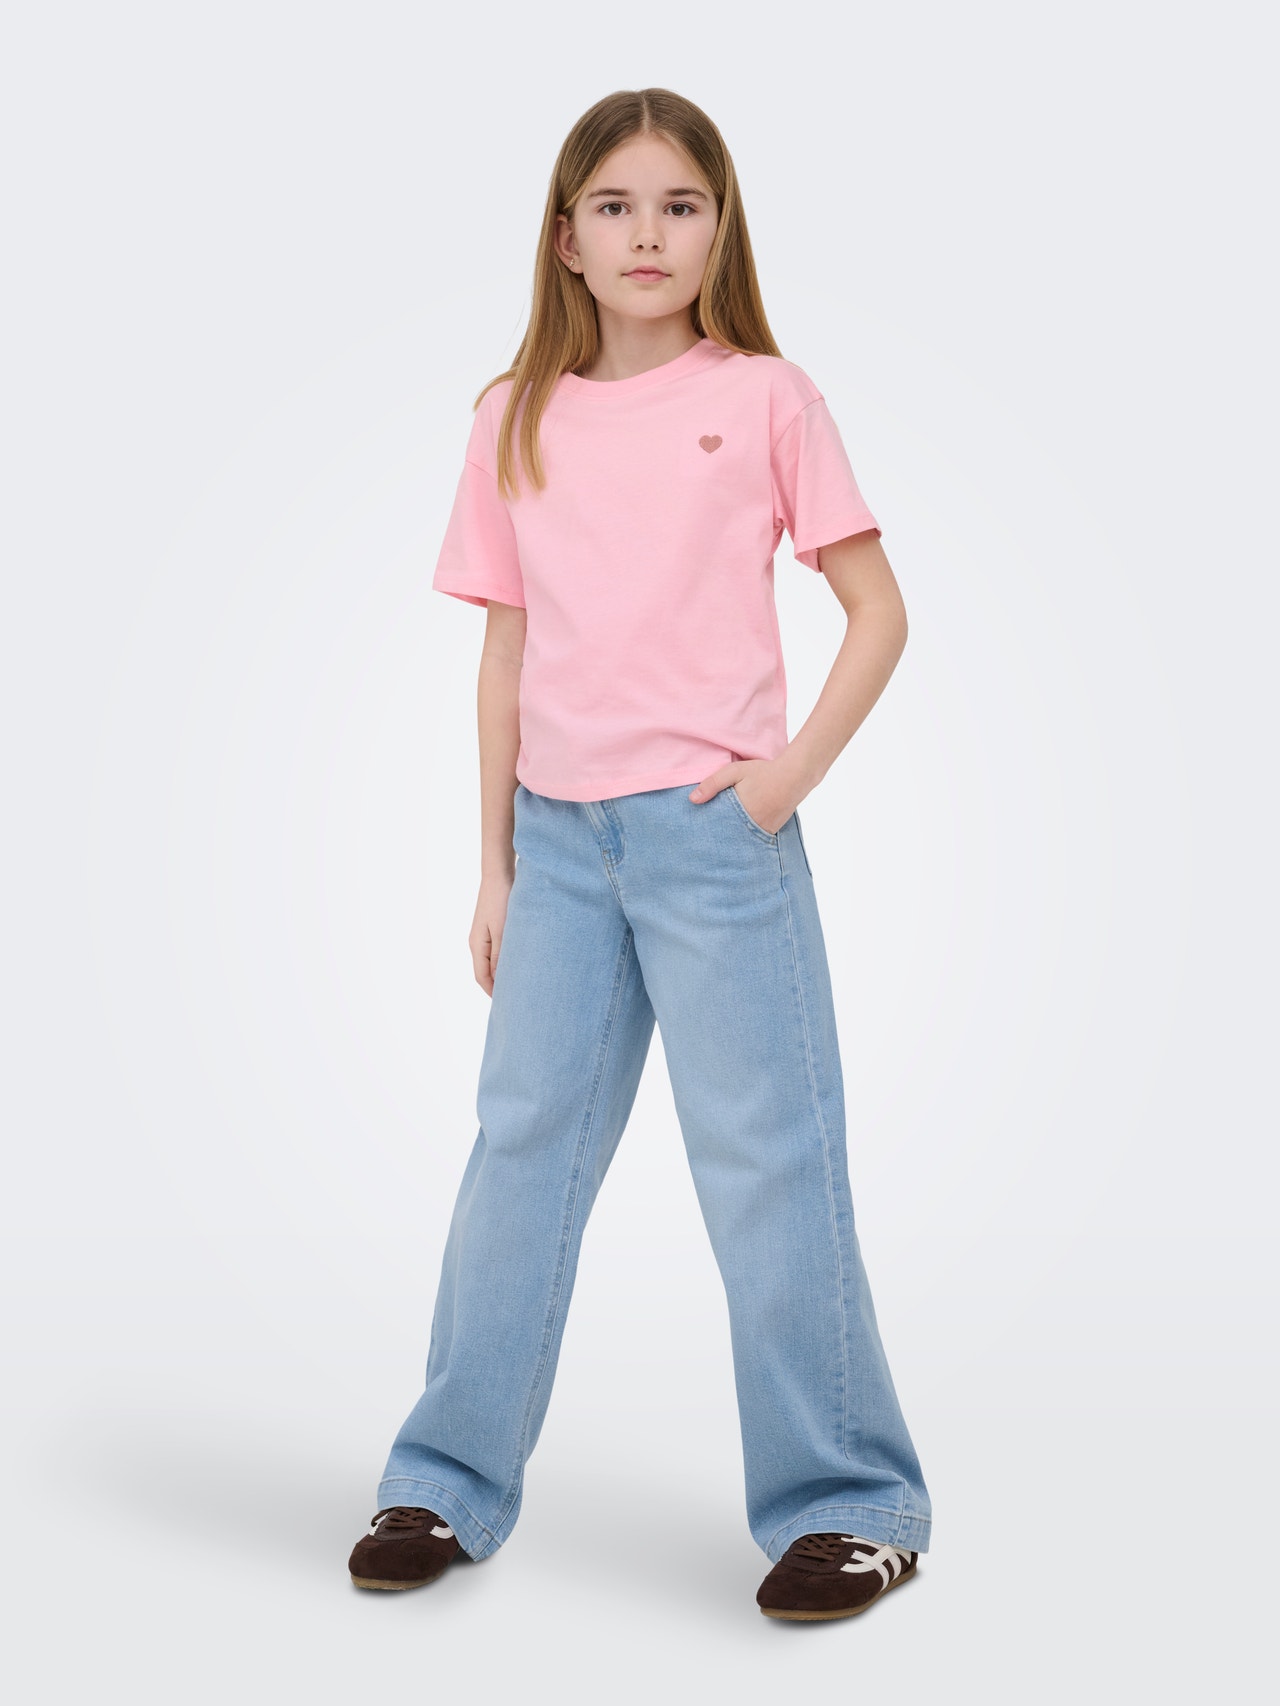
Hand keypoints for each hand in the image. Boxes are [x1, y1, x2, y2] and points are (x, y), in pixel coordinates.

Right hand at [469, 872, 513, 995]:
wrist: (499, 873)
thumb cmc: (501, 900)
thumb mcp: (503, 931)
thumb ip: (500, 956)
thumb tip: (499, 980)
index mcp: (477, 945)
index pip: (482, 978)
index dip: (493, 992)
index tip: (508, 1004)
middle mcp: (478, 942)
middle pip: (486, 972)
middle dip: (498, 985)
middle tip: (516, 997)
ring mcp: (485, 935)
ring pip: (492, 961)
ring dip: (503, 972)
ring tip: (520, 982)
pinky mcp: (493, 927)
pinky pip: (498, 950)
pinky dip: (506, 960)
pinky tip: (520, 961)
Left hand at [688, 758, 800, 836]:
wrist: (795, 775)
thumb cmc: (763, 771)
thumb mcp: (735, 772)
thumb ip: (712, 784)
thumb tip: (692, 800)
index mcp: (741, 813)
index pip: (718, 829)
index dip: (709, 833)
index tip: (699, 838)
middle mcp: (753, 825)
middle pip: (730, 837)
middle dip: (720, 839)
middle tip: (706, 845)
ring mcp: (764, 830)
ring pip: (743, 839)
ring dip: (734, 838)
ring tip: (721, 841)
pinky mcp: (773, 830)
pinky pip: (756, 837)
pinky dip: (748, 836)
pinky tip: (740, 833)